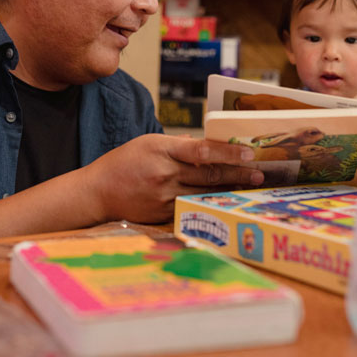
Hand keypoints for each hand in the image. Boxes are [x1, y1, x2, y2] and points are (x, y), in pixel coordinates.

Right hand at [82, 133, 264, 223]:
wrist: (97, 191)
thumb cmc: (124, 162)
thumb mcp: (148, 143)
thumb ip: (178, 145)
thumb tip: (207, 145)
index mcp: (161, 149)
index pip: (201, 150)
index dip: (227, 152)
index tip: (248, 152)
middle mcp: (164, 173)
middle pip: (209, 173)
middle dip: (237, 172)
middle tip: (259, 173)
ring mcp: (164, 196)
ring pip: (204, 191)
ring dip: (229, 188)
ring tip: (249, 185)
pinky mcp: (163, 213)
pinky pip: (191, 205)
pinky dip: (209, 201)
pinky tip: (224, 198)